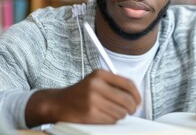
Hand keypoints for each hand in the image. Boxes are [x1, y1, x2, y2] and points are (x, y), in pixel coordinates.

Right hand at [25, 69, 140, 126]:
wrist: (57, 103)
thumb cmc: (80, 93)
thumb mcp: (95, 81)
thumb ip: (113, 84)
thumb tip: (135, 96)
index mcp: (100, 74)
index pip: (128, 84)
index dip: (137, 94)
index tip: (138, 101)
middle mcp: (96, 85)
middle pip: (127, 99)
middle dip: (132, 108)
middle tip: (132, 111)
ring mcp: (92, 99)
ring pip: (120, 112)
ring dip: (121, 115)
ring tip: (114, 113)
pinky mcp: (90, 113)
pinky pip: (111, 120)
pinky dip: (112, 120)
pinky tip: (106, 117)